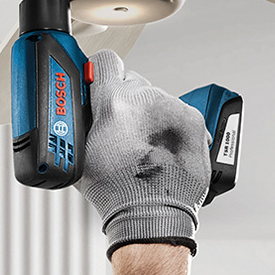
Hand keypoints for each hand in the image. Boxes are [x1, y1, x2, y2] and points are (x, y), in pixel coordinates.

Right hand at [75, 50, 211, 256]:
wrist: (153, 213)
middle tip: (123, 129)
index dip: (101, 72)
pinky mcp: (194, 120)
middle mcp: (145, 99)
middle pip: (133, 83)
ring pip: (157, 99)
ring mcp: (173, 108)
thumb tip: (80, 105)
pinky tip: (162, 149)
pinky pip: (178, 113)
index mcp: (113, 102)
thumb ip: (81, 122)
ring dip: (150, 116)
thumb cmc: (117, 191)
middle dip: (126, 101)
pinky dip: (171, 127)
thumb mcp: (80, 153)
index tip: (101, 83)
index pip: (105, 61)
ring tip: (145, 147)